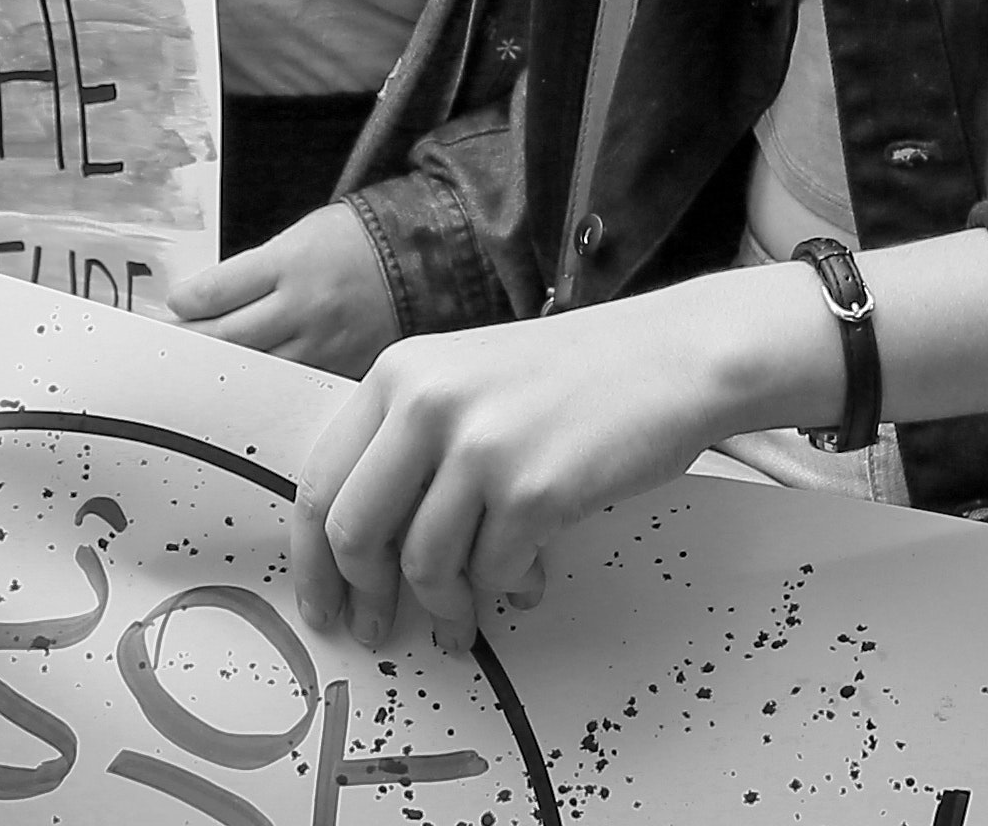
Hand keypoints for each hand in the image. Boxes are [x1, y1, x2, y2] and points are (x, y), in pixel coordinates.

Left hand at [166, 202, 402, 374]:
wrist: (422, 258)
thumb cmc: (354, 242)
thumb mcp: (298, 237)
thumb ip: (253, 271)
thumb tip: (201, 303)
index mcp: (291, 263)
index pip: (218, 290)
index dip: (186, 302)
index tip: (174, 307)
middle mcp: (305, 307)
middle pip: (228, 337)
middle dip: (192, 340)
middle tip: (171, 344)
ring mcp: (324, 345)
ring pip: (255, 370)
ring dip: (222, 369)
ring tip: (199, 368)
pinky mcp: (342, 371)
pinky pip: (291, 387)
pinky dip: (265, 386)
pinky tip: (247, 384)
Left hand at [288, 273, 794, 648]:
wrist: (673, 357)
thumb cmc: (575, 377)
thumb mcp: (469, 380)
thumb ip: (410, 443)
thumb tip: (363, 547)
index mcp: (400, 373)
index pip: (321, 481)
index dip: (313, 560)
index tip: (323, 603)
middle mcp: (428, 403)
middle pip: (356, 533)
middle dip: (365, 597)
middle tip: (379, 630)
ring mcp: (481, 446)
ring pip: (425, 565)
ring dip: (445, 607)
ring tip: (465, 618)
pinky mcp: (535, 488)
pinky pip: (493, 573)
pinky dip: (506, 590)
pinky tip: (528, 579)